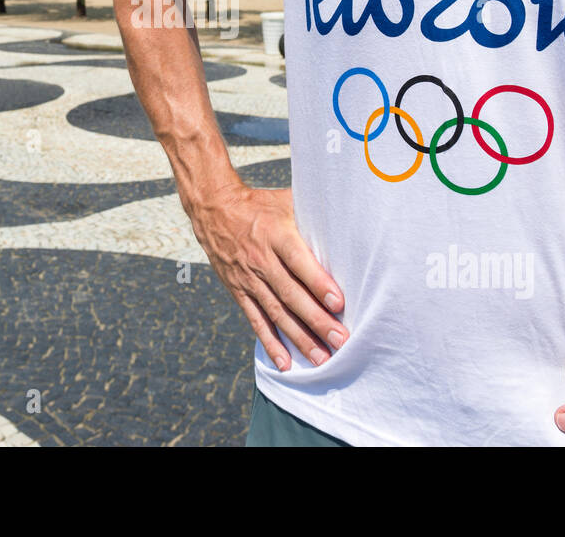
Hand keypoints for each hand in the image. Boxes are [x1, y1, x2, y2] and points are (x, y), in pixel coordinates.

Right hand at [186, 182, 346, 370]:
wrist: (214, 210)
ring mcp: (248, 279)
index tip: (339, 303)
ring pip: (276, 313)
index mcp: (275, 234)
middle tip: (340, 339)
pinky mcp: (238, 291)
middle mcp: (261, 260)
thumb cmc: (261, 205)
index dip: (318, 283)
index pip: (298, 261)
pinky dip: (270, 343)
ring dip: (299, 338)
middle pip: (290, 294)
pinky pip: (255, 320)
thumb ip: (313, 213)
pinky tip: (285, 363)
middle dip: (316, 320)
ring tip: (322, 358)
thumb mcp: (286, 201)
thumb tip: (350, 218)